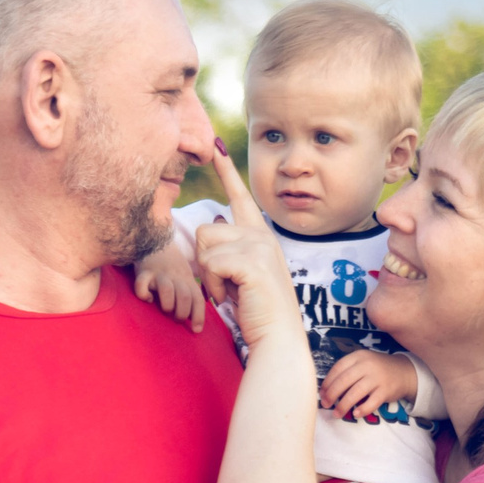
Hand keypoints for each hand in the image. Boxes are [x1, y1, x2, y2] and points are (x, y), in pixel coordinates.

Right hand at [131, 243, 207, 331]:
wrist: (155, 239)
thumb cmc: (171, 264)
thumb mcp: (185, 276)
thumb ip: (190, 292)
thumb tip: (195, 318)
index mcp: (187, 280)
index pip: (197, 300)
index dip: (199, 317)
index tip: (196, 330)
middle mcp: (176, 277)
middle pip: (184, 298)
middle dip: (181, 313)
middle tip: (176, 317)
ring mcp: (160, 274)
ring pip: (167, 291)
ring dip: (167, 305)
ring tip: (164, 308)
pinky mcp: (144, 272)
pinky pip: (142, 286)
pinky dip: (144, 296)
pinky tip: (147, 298)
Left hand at [191, 142, 303, 348]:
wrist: (278, 338)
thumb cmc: (257, 311)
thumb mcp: (241, 273)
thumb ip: (230, 248)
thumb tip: (214, 220)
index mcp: (260, 236)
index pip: (239, 196)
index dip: (227, 170)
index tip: (215, 143)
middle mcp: (262, 235)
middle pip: (206, 229)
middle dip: (205, 262)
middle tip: (226, 285)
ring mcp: (260, 246)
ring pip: (205, 245)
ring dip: (209, 274)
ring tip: (231, 291)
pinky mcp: (252, 261)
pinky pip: (211, 263)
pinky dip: (215, 285)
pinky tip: (233, 298)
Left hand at [320, 349, 416, 419]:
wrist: (404, 372)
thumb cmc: (377, 369)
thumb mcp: (363, 363)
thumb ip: (347, 372)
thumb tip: (326, 390)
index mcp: (359, 356)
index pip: (338, 368)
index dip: (327, 382)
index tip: (321, 393)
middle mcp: (368, 365)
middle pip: (344, 380)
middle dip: (332, 394)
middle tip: (325, 404)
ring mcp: (378, 378)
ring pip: (356, 393)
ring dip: (343, 405)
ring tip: (337, 413)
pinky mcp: (386, 390)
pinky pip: (372, 402)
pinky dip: (362, 409)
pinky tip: (355, 414)